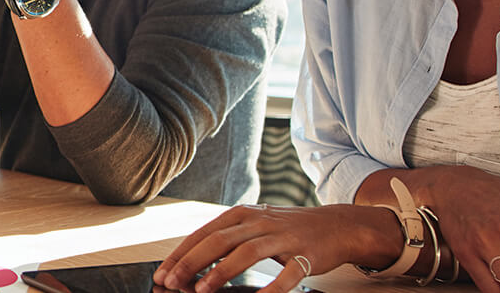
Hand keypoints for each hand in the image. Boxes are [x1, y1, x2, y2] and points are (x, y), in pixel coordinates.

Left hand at [154, 204, 401, 292]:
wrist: (336, 225)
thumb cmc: (286, 229)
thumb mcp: (252, 227)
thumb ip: (224, 242)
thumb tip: (189, 266)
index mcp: (241, 215)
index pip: (203, 233)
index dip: (181, 254)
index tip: (163, 273)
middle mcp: (259, 222)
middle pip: (219, 241)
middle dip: (192, 263)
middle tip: (172, 282)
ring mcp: (283, 237)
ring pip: (247, 253)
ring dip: (221, 272)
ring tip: (201, 291)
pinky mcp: (306, 253)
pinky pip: (289, 272)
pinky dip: (273, 286)